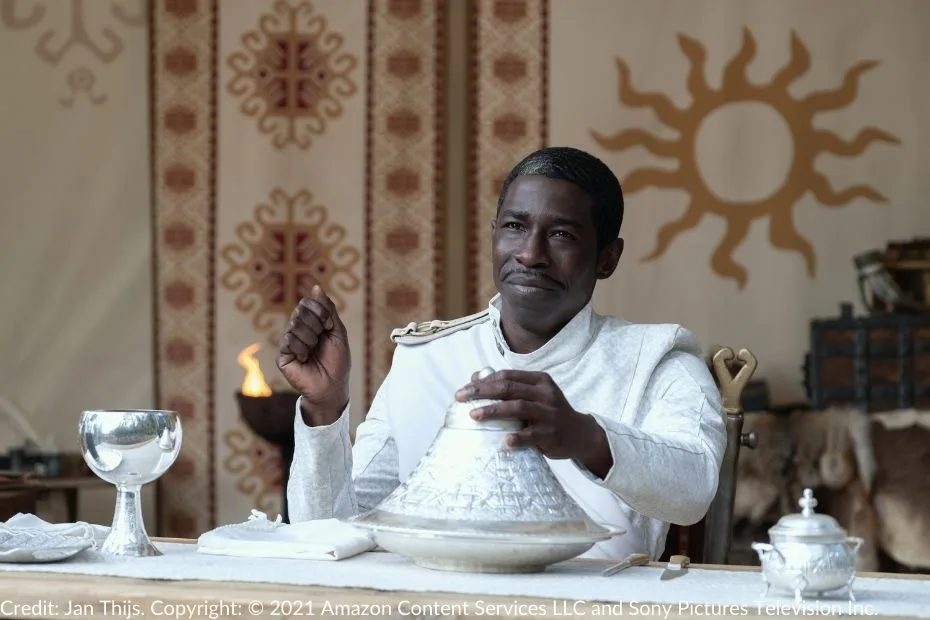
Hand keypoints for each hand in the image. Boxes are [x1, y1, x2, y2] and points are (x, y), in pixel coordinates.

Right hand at [277, 285, 349, 425]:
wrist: (333, 386)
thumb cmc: (338, 361)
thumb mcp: (337, 332)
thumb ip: (327, 310)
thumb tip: (316, 287)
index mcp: (311, 323)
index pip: (307, 303)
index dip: (320, 310)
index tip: (328, 325)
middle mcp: (297, 330)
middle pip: (301, 311)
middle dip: (316, 325)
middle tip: (321, 341)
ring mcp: (289, 342)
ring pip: (295, 325)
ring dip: (311, 338)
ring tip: (313, 352)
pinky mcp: (282, 356)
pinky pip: (289, 340)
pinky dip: (302, 348)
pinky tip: (305, 359)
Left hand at [454, 370, 612, 476]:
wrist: (581, 433)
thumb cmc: (550, 412)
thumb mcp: (536, 394)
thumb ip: (511, 387)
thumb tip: (475, 378)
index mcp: (539, 380)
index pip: (507, 375)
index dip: (483, 381)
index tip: (464, 389)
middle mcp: (545, 394)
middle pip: (509, 387)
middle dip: (482, 392)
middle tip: (461, 397)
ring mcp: (549, 414)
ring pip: (518, 407)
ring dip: (494, 411)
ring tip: (474, 415)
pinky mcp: (551, 434)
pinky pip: (532, 436)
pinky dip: (518, 438)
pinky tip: (504, 441)